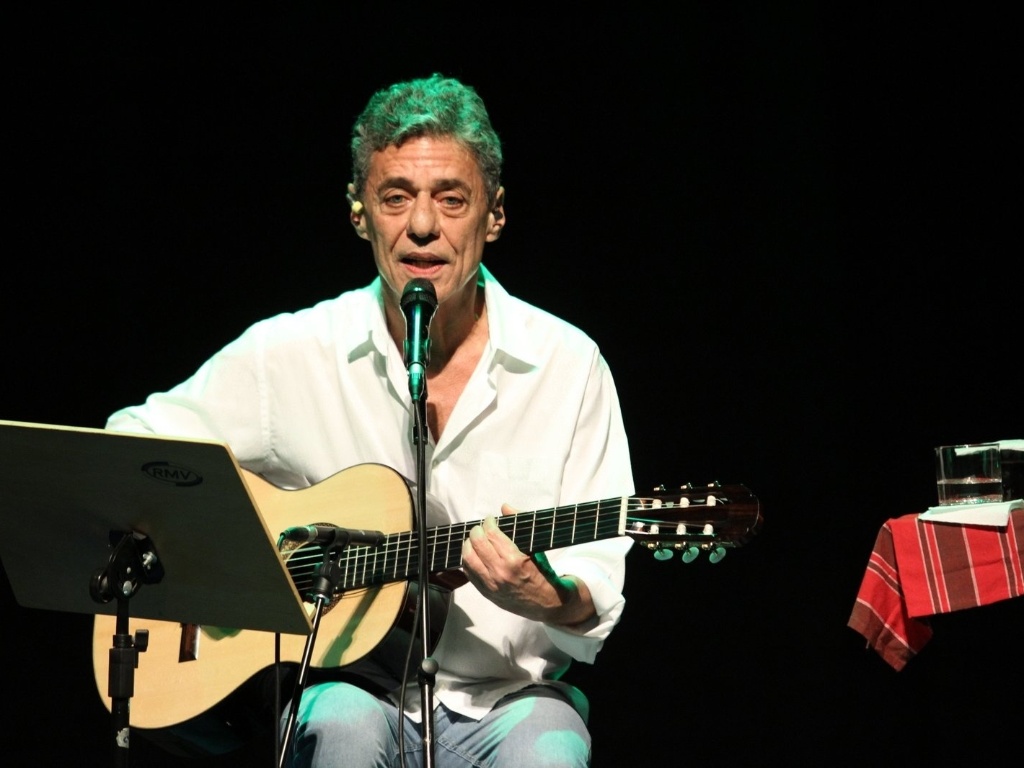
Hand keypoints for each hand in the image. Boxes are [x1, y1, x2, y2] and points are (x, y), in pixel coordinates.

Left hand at [461, 504, 594, 626]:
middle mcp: (500, 573)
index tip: (490, 519)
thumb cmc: (543, 573)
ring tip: (475, 540)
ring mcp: (491, 585)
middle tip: (481, 527)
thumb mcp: (536, 547)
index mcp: (514, 560)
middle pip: (476, 544)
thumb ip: (520, 524)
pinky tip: (475, 555)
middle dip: (477, 530)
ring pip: (467, 558)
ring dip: (468, 544)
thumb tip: (505, 507)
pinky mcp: (486, 593)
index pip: (491, 534)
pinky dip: (468, 560)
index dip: (488, 522)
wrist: (547, 604)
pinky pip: (468, 573)